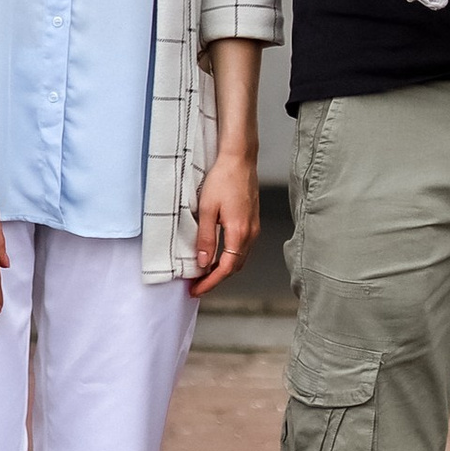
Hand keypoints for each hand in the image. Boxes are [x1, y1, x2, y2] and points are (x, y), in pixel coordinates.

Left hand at [189, 149, 259, 297]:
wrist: (240, 160)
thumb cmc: (223, 179)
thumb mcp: (207, 209)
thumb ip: (206, 238)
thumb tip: (203, 263)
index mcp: (239, 233)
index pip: (225, 269)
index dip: (210, 283)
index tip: (196, 290)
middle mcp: (250, 234)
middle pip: (235, 268)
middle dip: (216, 279)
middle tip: (197, 285)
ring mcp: (254, 228)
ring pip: (240, 259)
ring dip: (223, 270)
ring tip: (204, 274)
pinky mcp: (253, 222)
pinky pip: (243, 248)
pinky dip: (230, 258)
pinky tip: (218, 256)